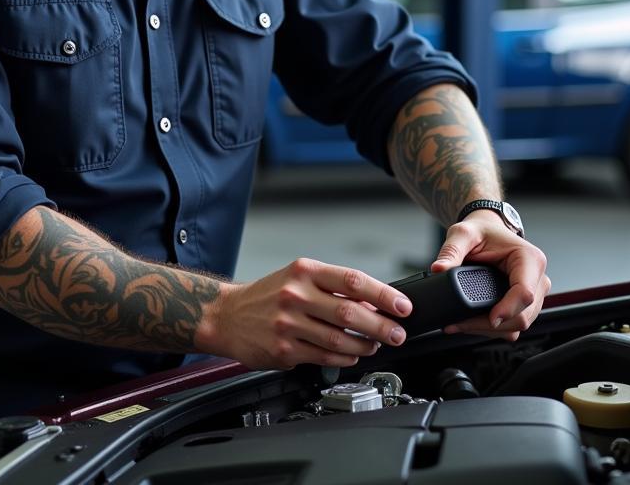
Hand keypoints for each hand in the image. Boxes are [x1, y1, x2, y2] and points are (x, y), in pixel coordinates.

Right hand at [196, 258, 414, 369]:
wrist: (227, 314)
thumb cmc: (268, 294)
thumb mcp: (298, 277)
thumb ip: (332, 288)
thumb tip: (374, 302)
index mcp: (304, 270)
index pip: (352, 280)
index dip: (383, 294)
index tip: (402, 305)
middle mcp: (296, 294)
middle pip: (350, 313)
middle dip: (381, 326)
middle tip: (397, 333)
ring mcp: (288, 323)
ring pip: (339, 339)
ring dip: (365, 345)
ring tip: (376, 345)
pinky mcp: (283, 349)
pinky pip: (324, 357)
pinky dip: (344, 358)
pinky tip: (352, 354)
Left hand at [431, 210, 549, 340]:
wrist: (488, 231)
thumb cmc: (482, 231)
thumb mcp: (463, 233)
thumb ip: (451, 250)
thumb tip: (439, 269)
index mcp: (529, 259)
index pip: (525, 293)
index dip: (508, 309)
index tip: (490, 318)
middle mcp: (537, 278)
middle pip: (522, 315)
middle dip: (490, 324)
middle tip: (459, 323)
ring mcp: (534, 294)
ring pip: (518, 325)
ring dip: (489, 329)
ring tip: (460, 324)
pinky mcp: (525, 306)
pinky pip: (513, 326)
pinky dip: (492, 329)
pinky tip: (472, 323)